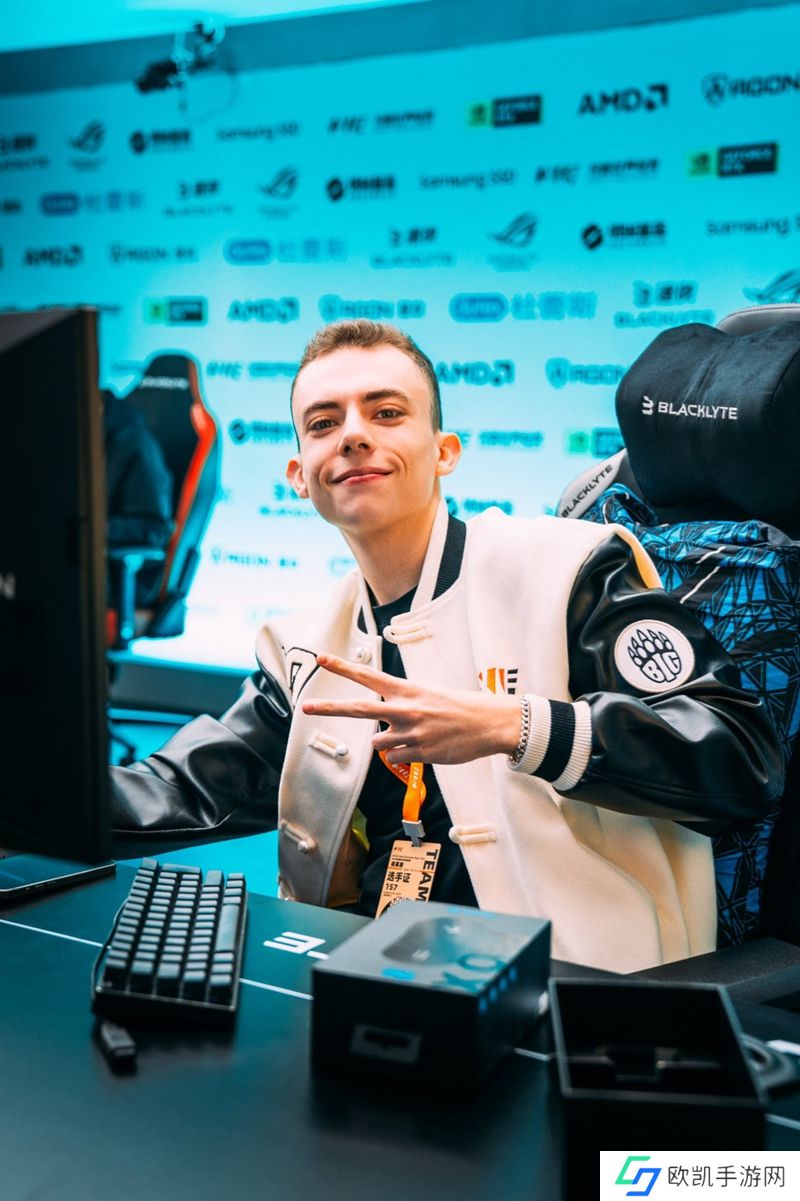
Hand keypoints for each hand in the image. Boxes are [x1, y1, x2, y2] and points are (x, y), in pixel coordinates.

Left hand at [302, 653, 521, 765]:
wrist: (490, 724)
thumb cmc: (460, 707)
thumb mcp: (430, 694)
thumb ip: (403, 703)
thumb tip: (382, 725)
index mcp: (408, 690)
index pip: (369, 676)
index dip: (343, 668)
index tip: (321, 659)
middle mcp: (405, 709)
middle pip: (358, 709)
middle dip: (330, 709)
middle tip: (305, 708)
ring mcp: (411, 733)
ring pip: (379, 744)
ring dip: (390, 742)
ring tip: (417, 735)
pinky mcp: (419, 754)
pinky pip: (397, 758)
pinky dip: (406, 755)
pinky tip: (428, 747)